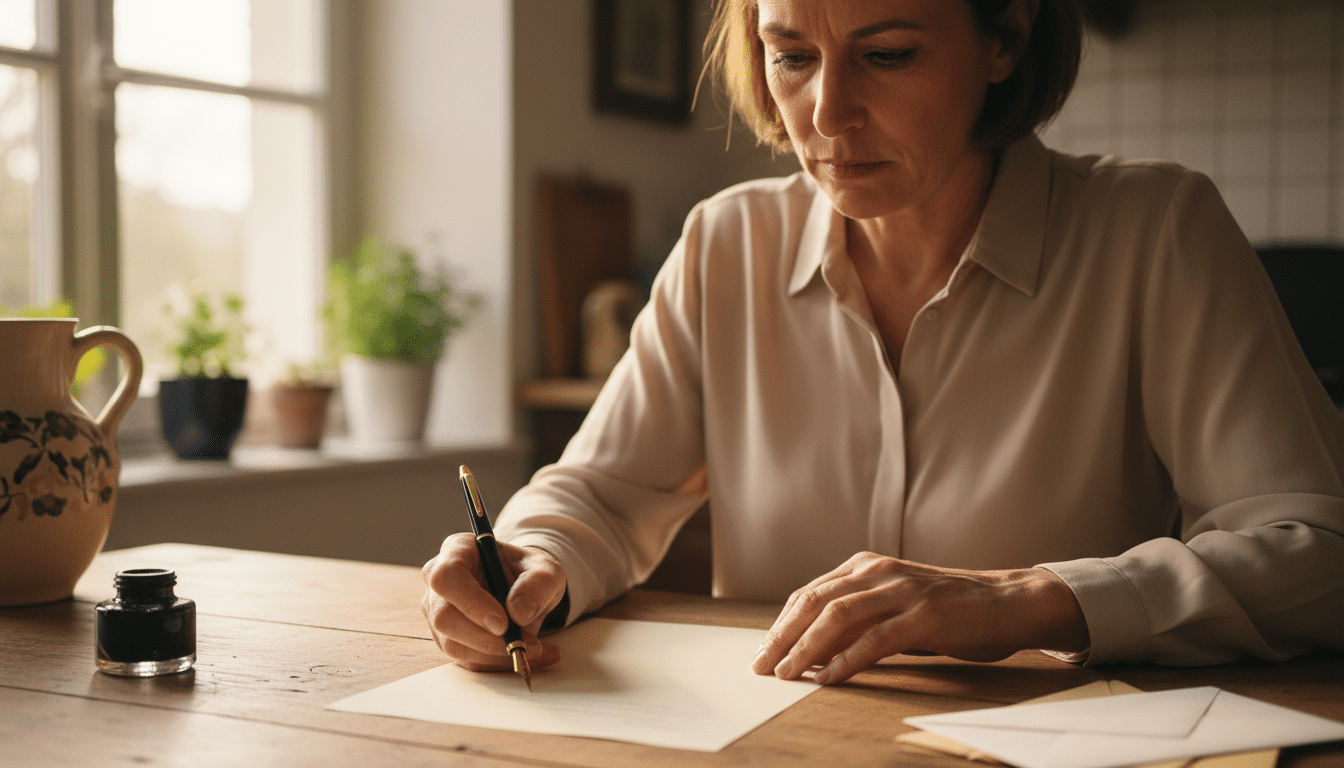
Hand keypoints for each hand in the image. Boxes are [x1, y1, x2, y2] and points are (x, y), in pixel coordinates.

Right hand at [421, 532, 567, 672]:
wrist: (525, 590)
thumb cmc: (528, 573)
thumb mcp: (546, 570)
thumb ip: (538, 584)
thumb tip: (519, 612)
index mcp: (458, 550)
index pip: (448, 576)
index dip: (471, 603)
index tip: (502, 624)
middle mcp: (439, 582)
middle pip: (444, 617)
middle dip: (484, 638)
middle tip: (522, 643)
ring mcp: (439, 613)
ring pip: (453, 644)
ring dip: (496, 655)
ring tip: (536, 648)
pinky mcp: (449, 639)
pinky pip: (468, 660)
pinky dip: (500, 664)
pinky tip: (531, 657)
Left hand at [751, 552, 1088, 684]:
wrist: (1009, 601)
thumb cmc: (951, 608)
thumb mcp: (896, 604)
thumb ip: (859, 620)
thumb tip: (814, 652)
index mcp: (868, 565)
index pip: (810, 594)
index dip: (782, 623)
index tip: (763, 651)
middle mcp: (879, 571)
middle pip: (815, 603)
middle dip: (782, 636)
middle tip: (762, 666)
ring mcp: (902, 591)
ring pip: (838, 617)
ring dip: (806, 648)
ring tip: (787, 673)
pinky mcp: (925, 616)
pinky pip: (875, 639)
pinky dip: (847, 660)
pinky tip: (829, 678)